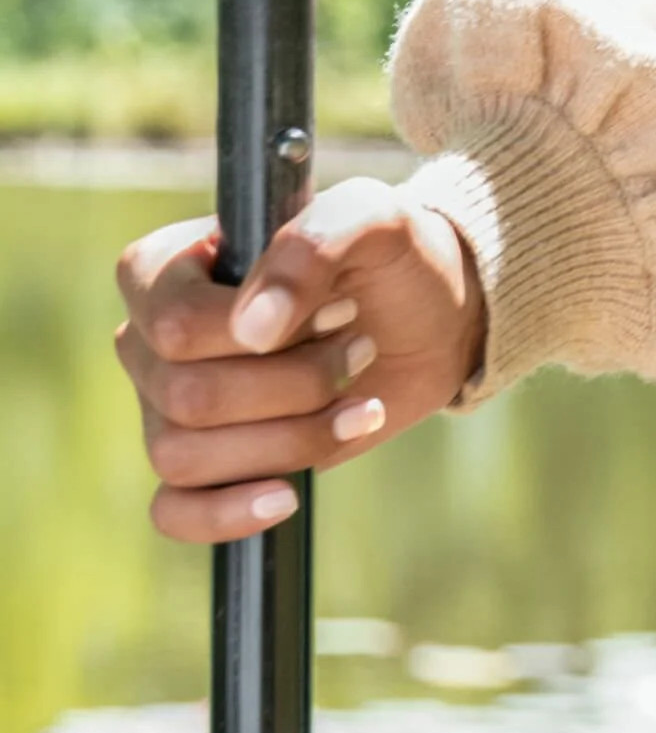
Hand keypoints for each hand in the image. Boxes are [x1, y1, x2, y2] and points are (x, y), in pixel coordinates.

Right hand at [115, 177, 487, 543]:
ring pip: (183, 455)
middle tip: (356, 350)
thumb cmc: (388, 257)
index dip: (257, 333)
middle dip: (295, 385)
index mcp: (164, 268)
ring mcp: (167, 406)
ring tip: (355, 404)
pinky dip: (226, 513)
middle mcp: (149, 340)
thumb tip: (253, 330)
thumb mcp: (370, 219)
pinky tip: (287, 495)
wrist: (429, 320)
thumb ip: (311, 247)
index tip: (334, 309)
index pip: (176, 324)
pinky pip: (172, 511)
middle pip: (188, 397)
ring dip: (290, 437)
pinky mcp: (204, 464)